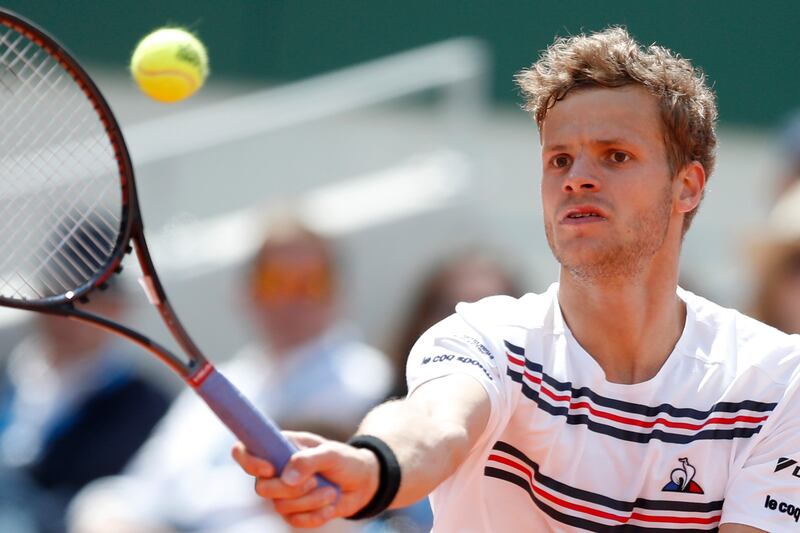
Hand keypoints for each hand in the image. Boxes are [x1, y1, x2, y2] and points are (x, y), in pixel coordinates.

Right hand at [232, 431, 379, 528]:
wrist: (362, 482)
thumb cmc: (345, 460)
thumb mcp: (332, 454)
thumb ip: (308, 460)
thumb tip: (286, 478)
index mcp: (279, 447)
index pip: (245, 451)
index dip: (249, 460)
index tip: (270, 468)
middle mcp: (276, 471)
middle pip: (261, 488)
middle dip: (289, 489)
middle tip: (315, 481)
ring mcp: (284, 493)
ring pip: (280, 506)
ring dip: (309, 501)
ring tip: (330, 492)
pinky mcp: (295, 512)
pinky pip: (295, 521)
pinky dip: (315, 515)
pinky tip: (330, 505)